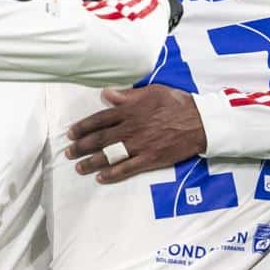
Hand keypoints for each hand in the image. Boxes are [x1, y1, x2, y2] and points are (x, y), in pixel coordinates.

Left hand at [64, 85, 205, 181]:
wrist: (201, 122)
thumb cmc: (177, 103)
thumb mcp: (152, 91)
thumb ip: (127, 94)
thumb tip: (106, 94)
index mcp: (130, 110)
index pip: (99, 119)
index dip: (82, 127)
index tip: (70, 133)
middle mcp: (131, 128)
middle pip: (100, 138)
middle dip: (81, 146)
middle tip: (69, 152)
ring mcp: (140, 145)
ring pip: (110, 155)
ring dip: (91, 162)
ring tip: (79, 167)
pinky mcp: (150, 159)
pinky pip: (127, 168)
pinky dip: (112, 174)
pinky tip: (100, 177)